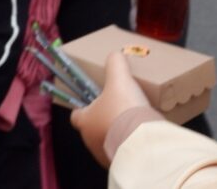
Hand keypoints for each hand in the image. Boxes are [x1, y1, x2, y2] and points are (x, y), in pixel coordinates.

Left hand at [70, 51, 153, 166]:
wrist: (140, 140)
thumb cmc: (123, 109)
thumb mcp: (120, 80)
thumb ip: (115, 64)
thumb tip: (114, 54)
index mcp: (84, 120)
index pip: (76, 114)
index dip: (82, 106)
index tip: (93, 100)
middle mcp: (89, 139)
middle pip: (92, 127)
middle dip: (103, 118)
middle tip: (118, 107)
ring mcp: (103, 153)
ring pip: (106, 139)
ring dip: (115, 132)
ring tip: (131, 121)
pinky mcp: (118, 162)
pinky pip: (120, 149)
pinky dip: (126, 142)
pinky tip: (138, 134)